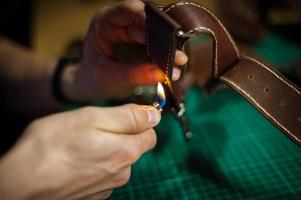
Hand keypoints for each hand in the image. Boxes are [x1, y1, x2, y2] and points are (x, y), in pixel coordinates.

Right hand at [0, 104, 159, 198]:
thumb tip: (154, 115)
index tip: (124, 114)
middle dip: (120, 134)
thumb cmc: (53, 145)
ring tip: (79, 144)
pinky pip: (102, 173)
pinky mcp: (93, 194)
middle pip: (133, 147)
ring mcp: (107, 186)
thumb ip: (128, 117)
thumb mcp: (92, 118)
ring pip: (116, 160)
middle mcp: (122, 173)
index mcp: (126, 151)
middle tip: (92, 127)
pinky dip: (94, 164)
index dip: (141, 120)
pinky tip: (74, 161)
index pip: (150, 133)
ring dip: (105, 149)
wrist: (21, 184)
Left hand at [63, 0, 187, 101]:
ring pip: (155, 34)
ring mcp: (132, 32)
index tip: (165, 32)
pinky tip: (173, 67)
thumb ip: (132, 74)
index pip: (129, 10)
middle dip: (163, 39)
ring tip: (178, 64)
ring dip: (167, 49)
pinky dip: (164, 56)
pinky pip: (157, 46)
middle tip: (177, 57)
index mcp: (105, 21)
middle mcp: (121, 22)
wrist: (90, 84)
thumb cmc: (92, 77)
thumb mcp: (107, 77)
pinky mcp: (141, 43)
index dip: (148, 18)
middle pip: (147, 23)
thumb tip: (161, 73)